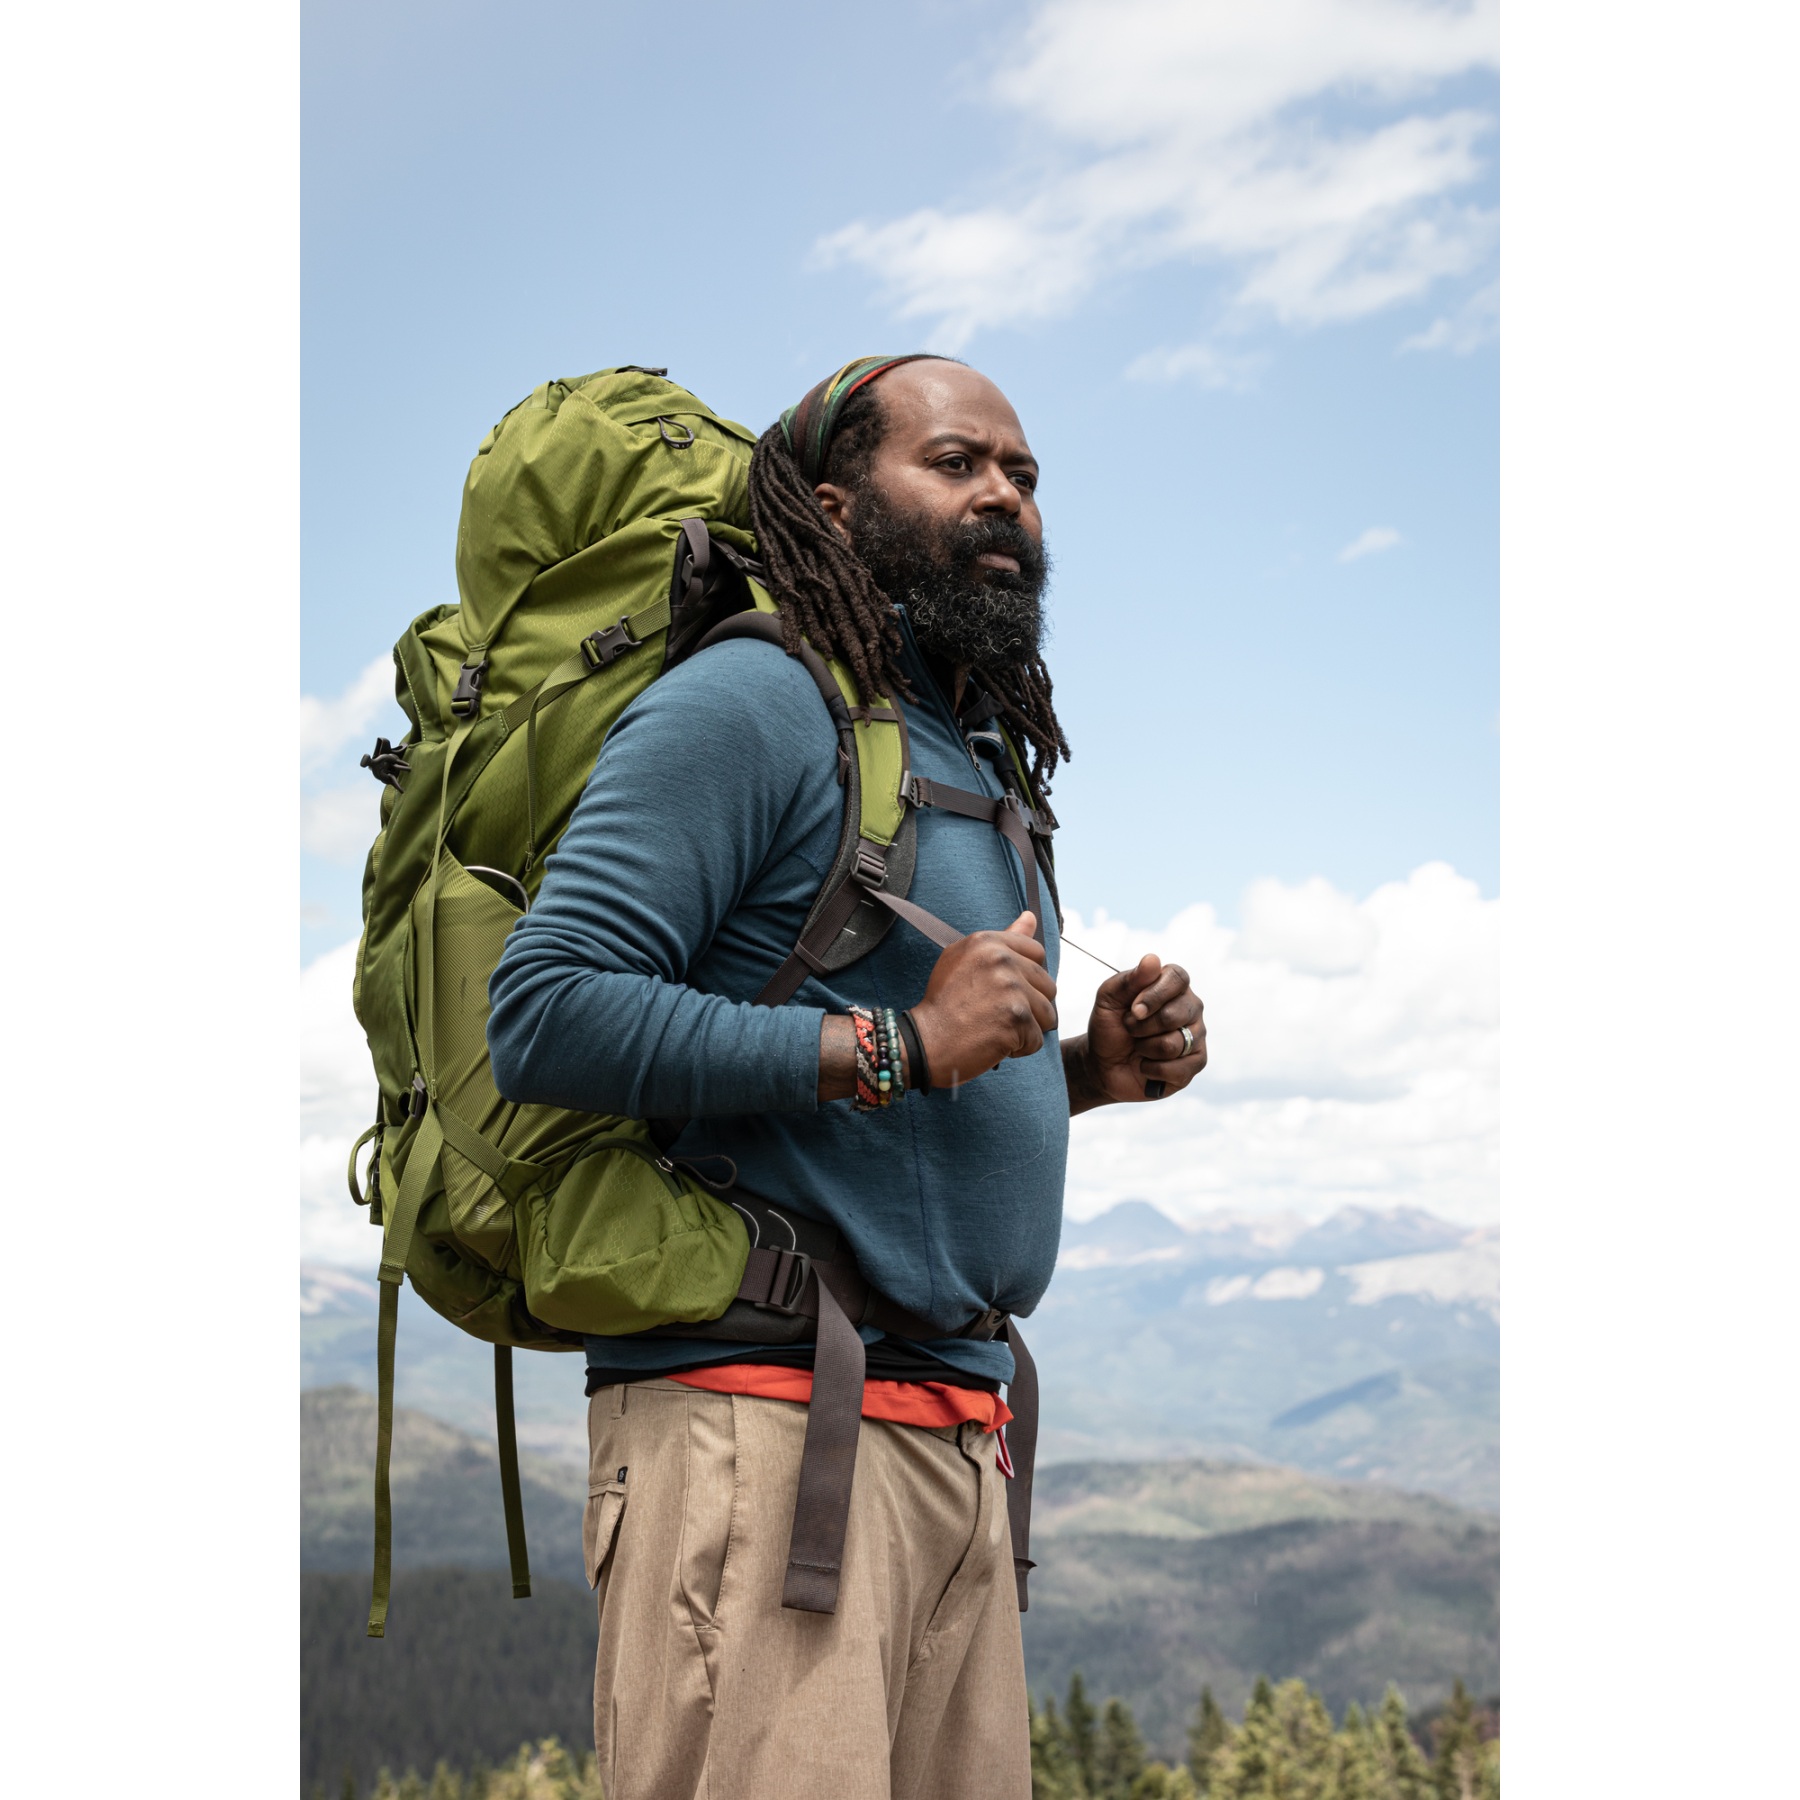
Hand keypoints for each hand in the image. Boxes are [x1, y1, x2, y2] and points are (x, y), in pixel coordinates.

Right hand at [909, 911, 1057, 1088]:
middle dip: (1029, 1005)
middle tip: (996, 1013)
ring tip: (997, 1027)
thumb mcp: (964, 959)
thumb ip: (1003, 938)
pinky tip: (995, 1041)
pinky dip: (1020, 1048)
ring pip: (1047, 1014)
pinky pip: (1037, 1039)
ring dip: (1027, 1028)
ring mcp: (1011, 989)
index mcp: (988, 942)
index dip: (1026, 976)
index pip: (1036, 952)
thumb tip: (1031, 917)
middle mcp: (1002, 960)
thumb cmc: (944, 1003)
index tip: (1006, 989)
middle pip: (1047, 985)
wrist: (927, 1041)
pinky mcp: (1017, 1018)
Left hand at [1067, 953, 1205, 1111]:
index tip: (1133, 1009)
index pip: (1177, 978)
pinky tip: (1146, 1065)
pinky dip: (1152, 1069)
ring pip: (1174, 1044)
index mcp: (1172, 985)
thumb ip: (1129, 980)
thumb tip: (1153, 959)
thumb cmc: (1109, 1026)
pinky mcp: (1196, 1062)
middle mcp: (1190, 1007)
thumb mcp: (1108, 999)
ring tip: (1138, 1047)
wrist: (1103, 1063)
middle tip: (1130, 1029)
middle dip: (1141, 1027)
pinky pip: (1179, 1068)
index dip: (1154, 995)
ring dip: (1145, 1049)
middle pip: (1174, 1015)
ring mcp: (1196, 1035)